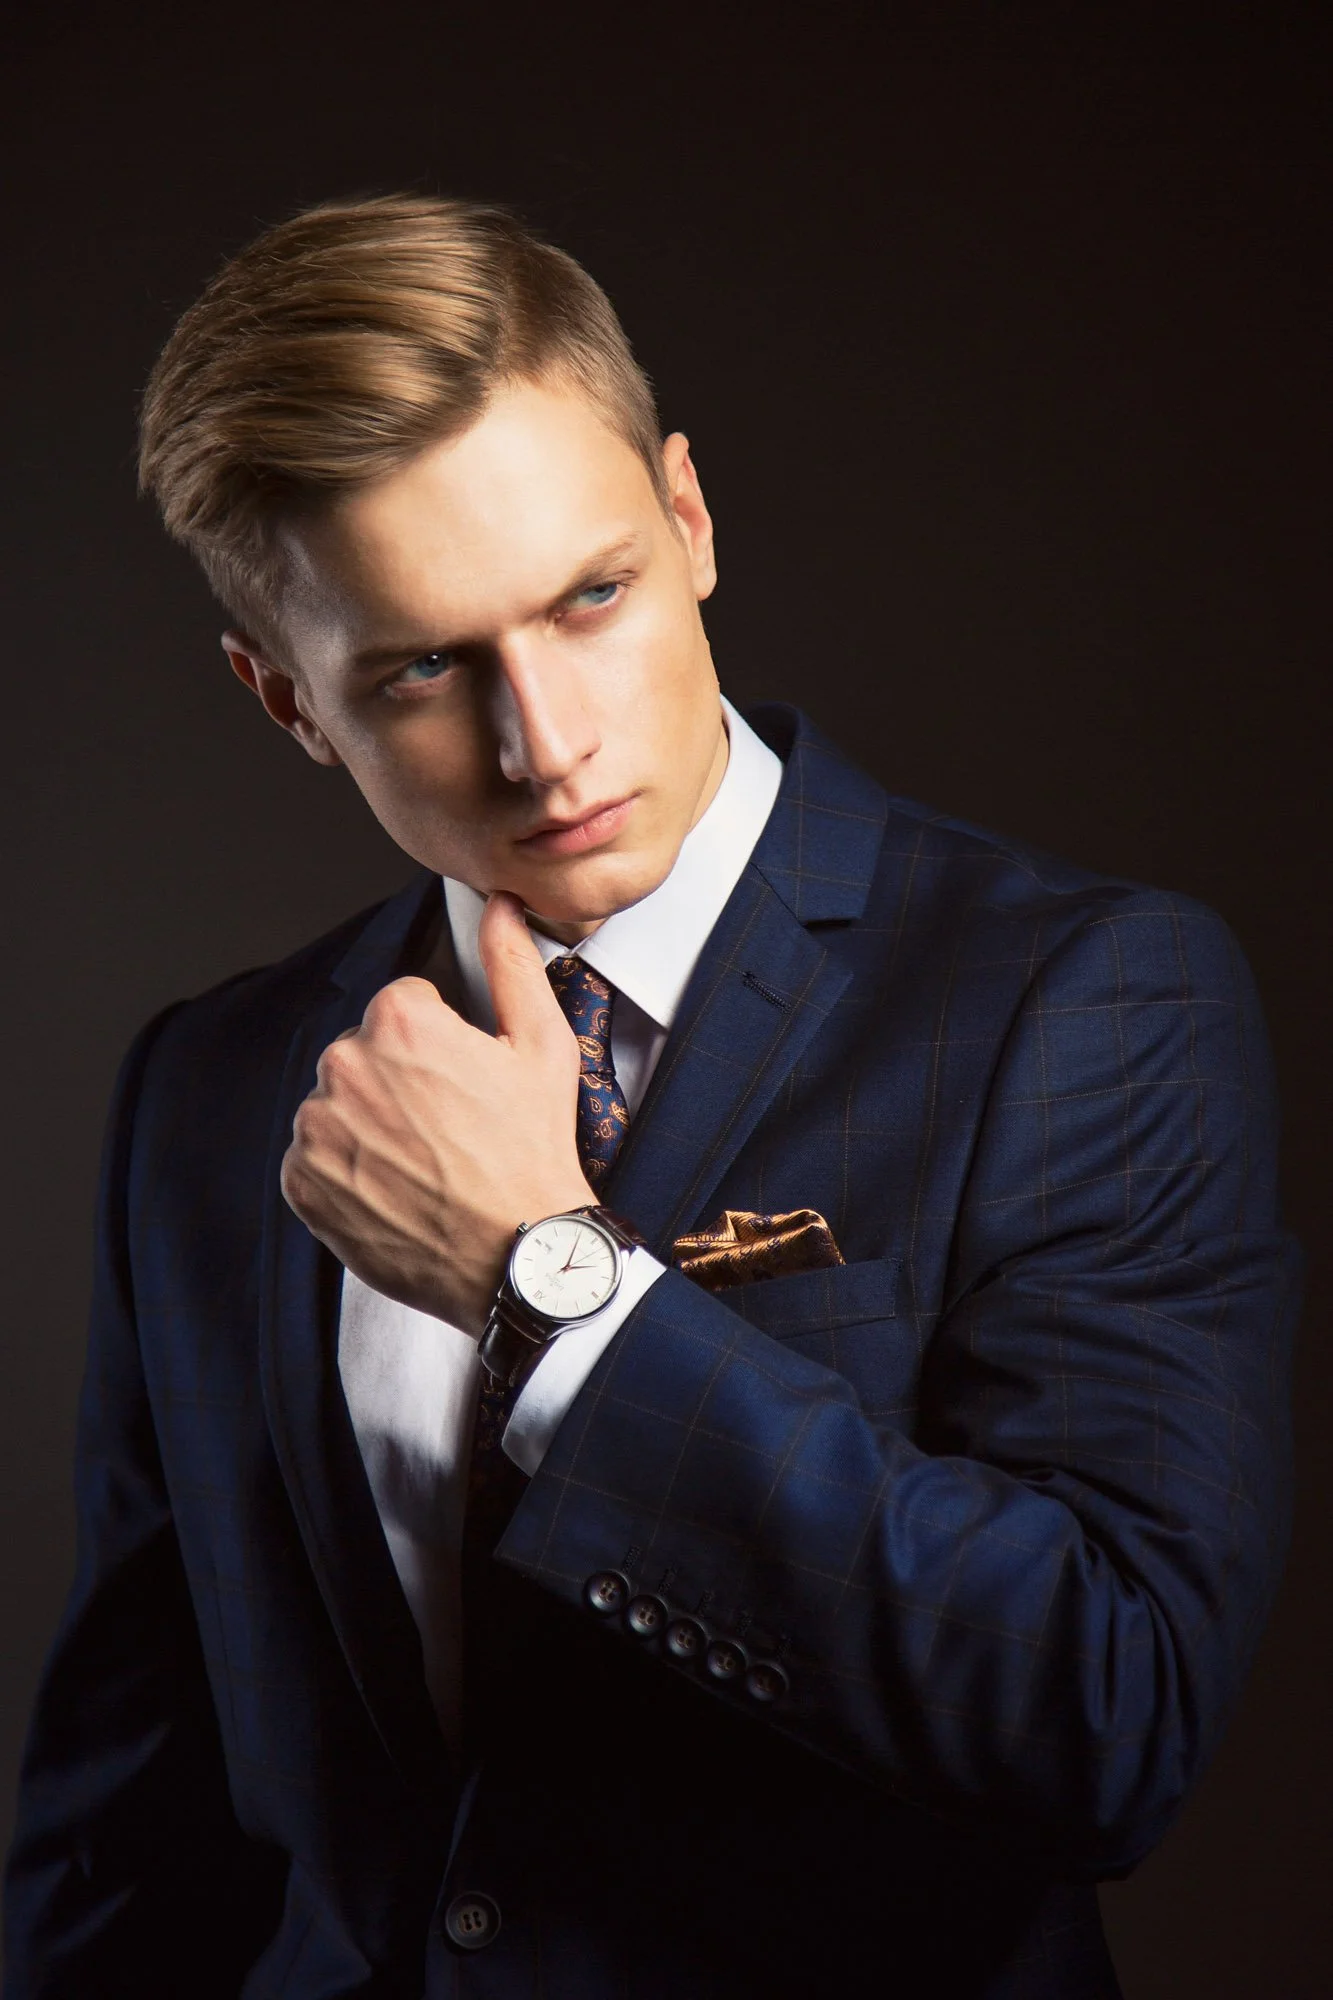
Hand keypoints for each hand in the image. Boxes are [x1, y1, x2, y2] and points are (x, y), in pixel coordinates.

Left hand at [281, 892, 595, 1334]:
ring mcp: (317, 1128)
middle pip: (366, 1054)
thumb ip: (511, 963)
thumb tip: (501, 905)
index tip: (467, 1083)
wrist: (517, 1254)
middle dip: (401, 1082)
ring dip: (371, 1125)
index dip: (442, 1043)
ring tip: (426, 1162)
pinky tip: (397, 1188)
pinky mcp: (301, 1182)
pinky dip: (348, 1171)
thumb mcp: (542, 1046)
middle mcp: (344, 1066)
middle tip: (452, 1128)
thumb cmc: (534, 1151)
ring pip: (339, 1105)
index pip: (403, 1007)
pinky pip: (315, 1158)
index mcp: (398, 1022)